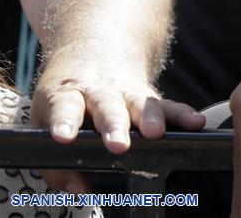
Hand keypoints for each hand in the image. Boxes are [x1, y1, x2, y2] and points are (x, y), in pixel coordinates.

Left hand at [31, 62, 203, 151]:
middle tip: (118, 144)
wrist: (94, 51)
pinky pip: (169, 104)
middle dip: (114, 125)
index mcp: (67, 95)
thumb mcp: (44, 120)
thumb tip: (81, 189)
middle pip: (106, 107)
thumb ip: (54, 163)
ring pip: (139, 103)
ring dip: (149, 117)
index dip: (65, 122)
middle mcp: (99, 91)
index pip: (64, 107)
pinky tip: (196, 122)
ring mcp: (127, 92)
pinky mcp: (150, 97)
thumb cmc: (66, 98)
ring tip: (156, 133)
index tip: (64, 137)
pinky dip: (182, 114)